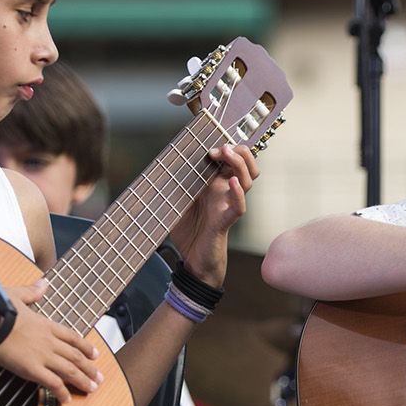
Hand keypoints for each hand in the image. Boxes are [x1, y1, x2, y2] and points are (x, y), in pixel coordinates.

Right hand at [0, 278, 104, 401]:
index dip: (85, 347)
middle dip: (90, 368)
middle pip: (75, 356)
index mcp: (46, 324)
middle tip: (99, 378)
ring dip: (82, 380)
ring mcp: (42, 355)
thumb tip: (43, 282)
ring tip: (92, 389)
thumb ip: (33, 292)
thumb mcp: (17, 295)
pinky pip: (52, 383)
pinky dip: (61, 392)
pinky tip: (66, 400)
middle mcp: (49, 340)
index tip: (94, 354)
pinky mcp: (31, 368)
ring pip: (69, 370)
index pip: (72, 337)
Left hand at [168, 143, 259, 287]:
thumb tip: (158, 165)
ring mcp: (228, 206)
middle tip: (219, 148)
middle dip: (238, 151)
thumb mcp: (177, 202)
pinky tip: (231, 182)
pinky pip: (239, 206)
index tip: (209, 144)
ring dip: (239, 164)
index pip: (233, 159)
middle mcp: (225, 193)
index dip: (227, 147)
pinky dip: (237, 193)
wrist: (192, 262)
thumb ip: (174, 184)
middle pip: (247, 165)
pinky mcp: (226, 222)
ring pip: (247, 181)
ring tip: (226, 153)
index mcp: (216, 185)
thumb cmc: (189, 232)